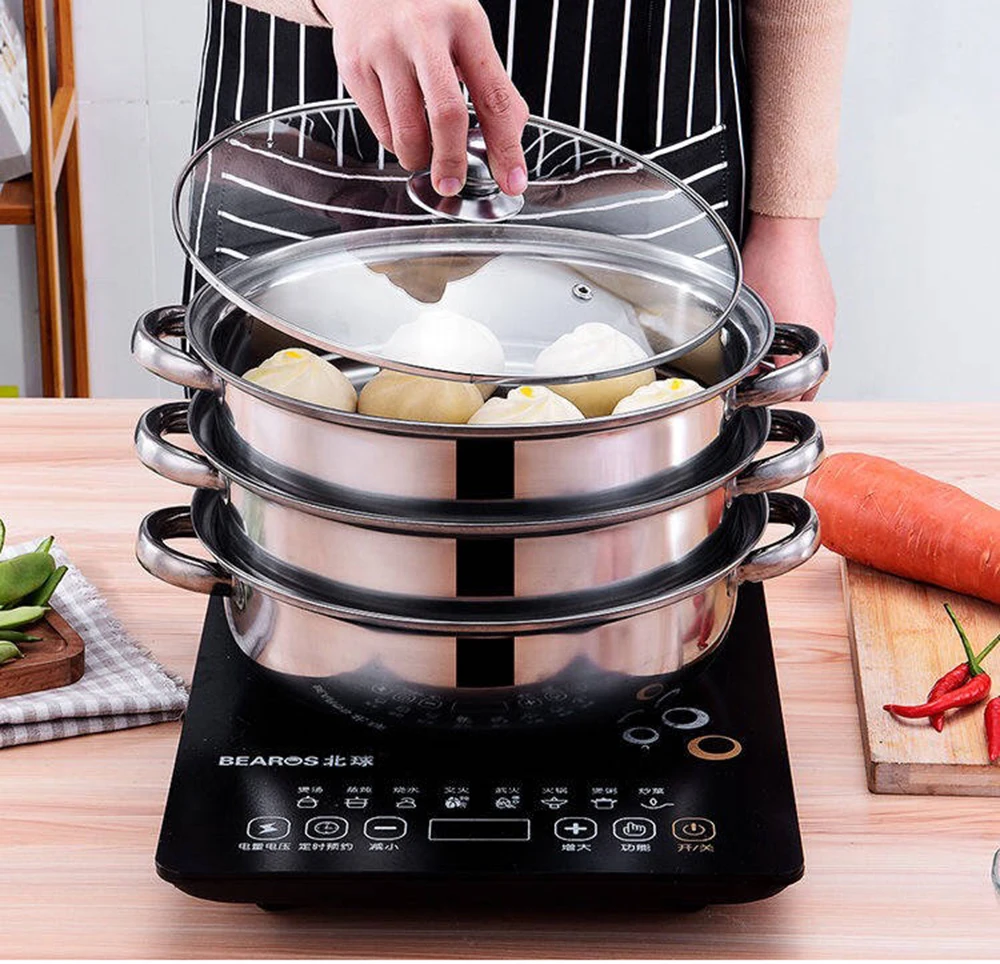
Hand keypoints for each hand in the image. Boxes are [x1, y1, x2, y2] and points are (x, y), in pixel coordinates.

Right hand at [317, 0, 528, 197]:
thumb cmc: (424, 10)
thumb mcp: (467, 30)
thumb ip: (492, 81)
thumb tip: (512, 134)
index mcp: (465, 22)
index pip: (494, 97)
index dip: (506, 147)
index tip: (513, 180)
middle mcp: (424, 31)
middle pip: (446, 116)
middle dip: (452, 162)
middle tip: (453, 183)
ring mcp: (385, 49)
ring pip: (407, 131)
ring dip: (420, 158)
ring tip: (426, 153)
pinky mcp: (354, 65)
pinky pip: (380, 129)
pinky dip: (396, 144)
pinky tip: (403, 129)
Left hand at [741, 214, 834, 398]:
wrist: (787, 229)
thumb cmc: (767, 263)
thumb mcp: (748, 315)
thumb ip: (748, 351)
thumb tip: (743, 373)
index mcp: (805, 344)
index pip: (794, 393)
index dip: (772, 399)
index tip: (757, 395)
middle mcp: (823, 336)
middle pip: (807, 381)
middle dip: (784, 386)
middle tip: (760, 381)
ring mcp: (828, 320)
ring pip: (811, 357)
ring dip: (791, 361)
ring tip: (767, 352)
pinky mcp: (828, 307)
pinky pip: (815, 333)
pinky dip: (799, 339)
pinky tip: (779, 326)